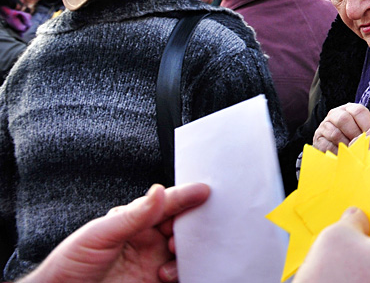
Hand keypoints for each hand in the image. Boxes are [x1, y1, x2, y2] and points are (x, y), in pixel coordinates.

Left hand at [24, 182, 209, 282]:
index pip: (164, 204)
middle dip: (190, 224)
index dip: (185, 196)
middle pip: (181, 224)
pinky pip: (180, 274)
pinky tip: (167, 274)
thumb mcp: (98, 235)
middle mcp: (146, 239)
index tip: (204, 191)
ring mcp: (151, 262)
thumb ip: (132, 216)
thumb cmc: (69, 265)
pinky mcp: (154, 282)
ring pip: (184, 249)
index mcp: (133, 221)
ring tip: (173, 252)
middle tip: (186, 229)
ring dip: (186, 250)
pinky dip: (183, 271)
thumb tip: (158, 191)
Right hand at [314, 103, 369, 152]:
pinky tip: (343, 156)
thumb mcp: (365, 132)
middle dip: (355, 136)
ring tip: (353, 152)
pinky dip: (336, 153)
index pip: (359, 111)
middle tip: (361, 146)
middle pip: (344, 120)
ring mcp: (324, 125)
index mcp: (350, 108)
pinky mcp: (317, 139)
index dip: (367, 124)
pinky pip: (326, 145)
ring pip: (335, 133)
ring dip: (346, 145)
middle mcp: (335, 114)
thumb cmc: (356, 139)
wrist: (338, 151)